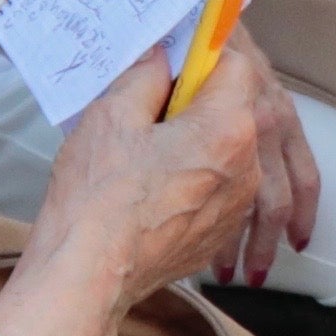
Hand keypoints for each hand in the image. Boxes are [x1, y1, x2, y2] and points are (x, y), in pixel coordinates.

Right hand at [31, 33, 318, 307]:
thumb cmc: (98, 197)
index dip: (202, 58)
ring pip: (225, 154)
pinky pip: (214, 192)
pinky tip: (149, 192)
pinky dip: (192, 183)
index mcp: (228, 128)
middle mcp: (246, 168)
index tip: (173, 64)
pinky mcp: (218, 235)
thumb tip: (161, 58)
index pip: (237, 67)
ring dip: (196, 145)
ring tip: (145, 156)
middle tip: (148, 111)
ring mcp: (236, 206)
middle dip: (198, 103)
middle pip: (235, 111)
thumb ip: (146, 76)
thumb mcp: (111, 114)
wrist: (88, 277)